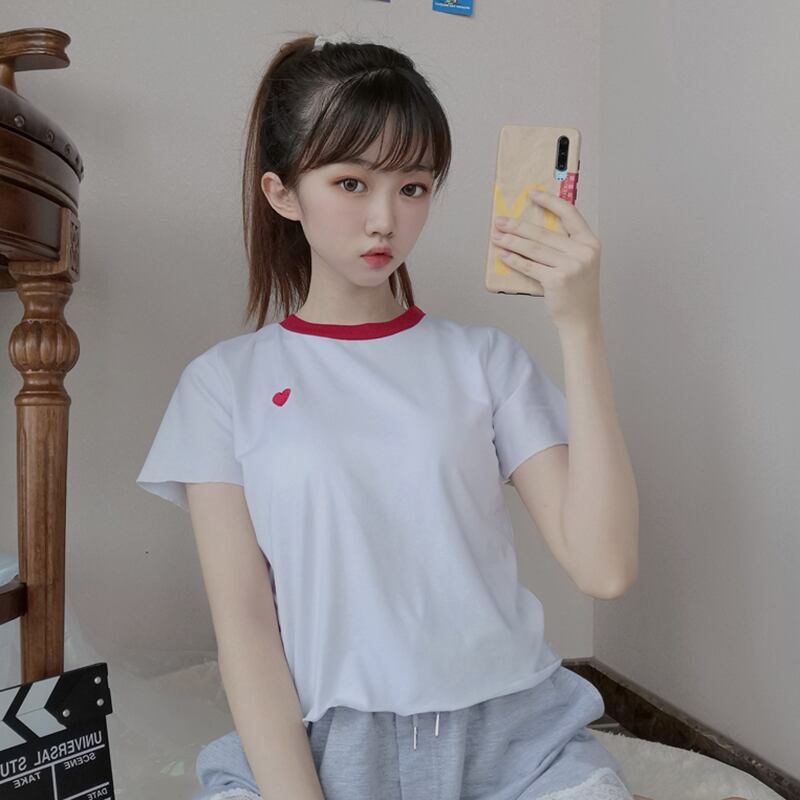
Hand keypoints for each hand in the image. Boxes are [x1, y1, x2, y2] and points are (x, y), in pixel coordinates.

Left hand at [491, 189, 601, 332]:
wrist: (581, 319)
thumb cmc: (577, 290)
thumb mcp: (580, 262)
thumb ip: (565, 245)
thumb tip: (532, 229)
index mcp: (590, 242)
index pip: (569, 213)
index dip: (549, 201)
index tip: (532, 194)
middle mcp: (583, 252)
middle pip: (543, 232)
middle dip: (518, 226)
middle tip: (500, 221)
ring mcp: (570, 266)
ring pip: (533, 248)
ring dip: (511, 241)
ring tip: (496, 236)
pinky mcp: (556, 280)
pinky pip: (529, 266)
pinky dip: (514, 260)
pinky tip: (504, 255)